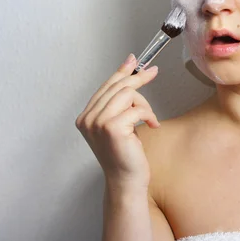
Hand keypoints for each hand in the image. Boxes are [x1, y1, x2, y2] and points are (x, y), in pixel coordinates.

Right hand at [75, 54, 159, 189]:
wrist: (126, 180)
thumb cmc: (125, 154)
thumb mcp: (120, 123)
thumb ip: (120, 101)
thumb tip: (131, 67)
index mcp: (86, 117)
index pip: (105, 86)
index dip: (121, 71)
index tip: (134, 59)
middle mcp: (87, 118)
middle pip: (117, 86)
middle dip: (138, 78)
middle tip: (154, 72)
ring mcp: (97, 123)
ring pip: (127, 94)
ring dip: (144, 105)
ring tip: (149, 120)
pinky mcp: (112, 128)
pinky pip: (137, 109)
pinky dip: (148, 115)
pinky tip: (150, 127)